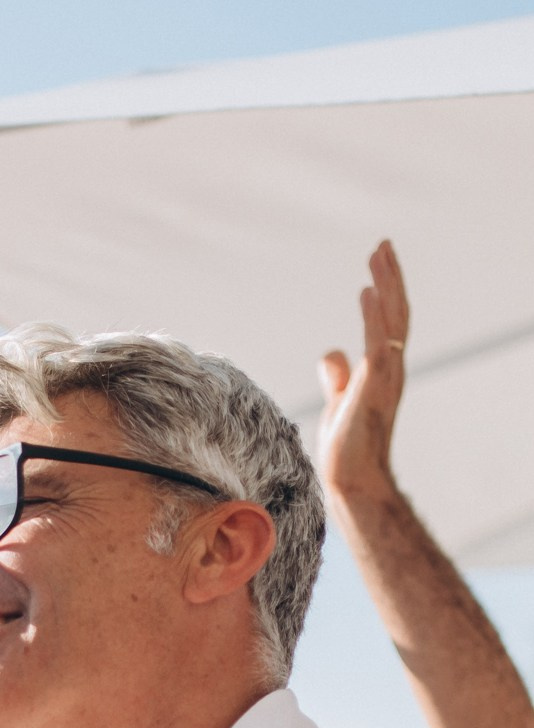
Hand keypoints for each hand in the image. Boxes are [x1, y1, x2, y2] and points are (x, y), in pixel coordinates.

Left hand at [317, 240, 409, 507]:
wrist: (352, 480)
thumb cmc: (347, 449)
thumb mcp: (339, 403)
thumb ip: (338, 377)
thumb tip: (332, 353)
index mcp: (383, 372)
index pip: (388, 323)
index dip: (385, 294)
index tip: (375, 268)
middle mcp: (390, 369)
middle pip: (396, 314)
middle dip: (390, 278)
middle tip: (382, 246)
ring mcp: (385, 377)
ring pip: (392, 321)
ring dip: (387, 286)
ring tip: (378, 255)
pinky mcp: (373, 387)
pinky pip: (378, 344)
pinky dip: (374, 317)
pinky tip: (367, 291)